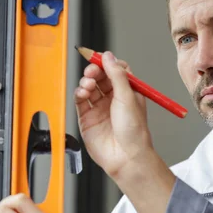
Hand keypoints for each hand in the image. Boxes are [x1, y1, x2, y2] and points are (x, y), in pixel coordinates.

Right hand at [74, 51, 176, 212]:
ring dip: (86, 82)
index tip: (100, 58)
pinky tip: (82, 93)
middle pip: (100, 76)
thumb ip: (117, 74)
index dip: (107, 63)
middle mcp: (114, 99)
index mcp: (128, 91)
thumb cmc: (133, 131)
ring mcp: (100, 108)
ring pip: (89, 87)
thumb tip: (109, 56)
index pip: (116, 70)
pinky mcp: (88, 118)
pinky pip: (80, 100)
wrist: (125, 156)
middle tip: (92, 71)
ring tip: (88, 86)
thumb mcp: (127, 96)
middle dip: (94, 71)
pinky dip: (79, 93)